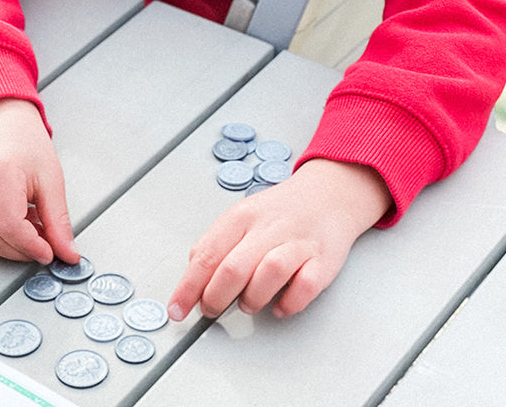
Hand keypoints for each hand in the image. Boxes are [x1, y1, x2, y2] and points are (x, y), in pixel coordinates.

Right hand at [0, 98, 78, 264]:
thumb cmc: (24, 139)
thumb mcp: (51, 177)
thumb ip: (59, 220)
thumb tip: (67, 253)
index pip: (10, 227)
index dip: (31, 247)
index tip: (48, 252)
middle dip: (21, 249)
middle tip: (44, 242)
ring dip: (7, 244)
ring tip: (28, 225)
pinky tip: (11, 220)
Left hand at [168, 159, 391, 319]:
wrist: (328, 195)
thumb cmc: (279, 212)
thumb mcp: (241, 217)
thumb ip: (217, 244)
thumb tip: (192, 277)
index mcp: (241, 216)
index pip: (207, 254)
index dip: (188, 287)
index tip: (177, 309)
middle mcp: (268, 228)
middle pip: (234, 267)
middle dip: (216, 298)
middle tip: (211, 309)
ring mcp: (297, 243)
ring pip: (269, 272)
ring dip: (253, 298)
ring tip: (248, 304)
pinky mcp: (323, 260)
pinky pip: (305, 286)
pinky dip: (290, 303)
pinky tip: (280, 305)